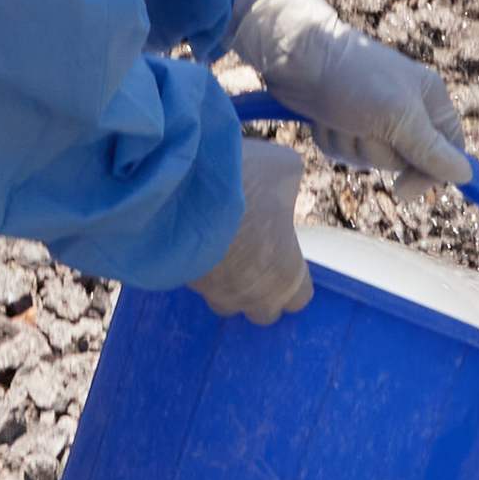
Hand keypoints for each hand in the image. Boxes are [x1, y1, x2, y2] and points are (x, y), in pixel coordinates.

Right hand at [190, 134, 313, 322]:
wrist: (182, 190)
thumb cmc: (246, 185)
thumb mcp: (283, 168)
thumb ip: (288, 184)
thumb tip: (282, 182)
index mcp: (284, 275)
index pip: (299, 300)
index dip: (293, 280)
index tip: (286, 256)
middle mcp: (249, 294)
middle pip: (260, 312)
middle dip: (259, 290)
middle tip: (254, 257)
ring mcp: (212, 291)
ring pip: (223, 299)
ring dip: (226, 282)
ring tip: (221, 248)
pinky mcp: (179, 280)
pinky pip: (195, 281)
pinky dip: (198, 265)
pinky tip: (196, 238)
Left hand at [232, 0, 470, 185]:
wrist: (300, 57)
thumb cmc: (354, 79)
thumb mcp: (399, 117)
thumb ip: (431, 150)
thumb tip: (465, 175)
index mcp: (430, 101)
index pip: (448, 151)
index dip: (428, 174)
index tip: (402, 190)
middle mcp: (405, 110)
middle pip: (403, 162)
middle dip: (376, 150)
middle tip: (364, 124)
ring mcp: (373, 118)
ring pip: (368, 160)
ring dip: (349, 144)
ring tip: (341, 115)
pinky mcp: (344, 122)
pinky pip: (343, 153)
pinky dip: (331, 140)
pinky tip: (324, 117)